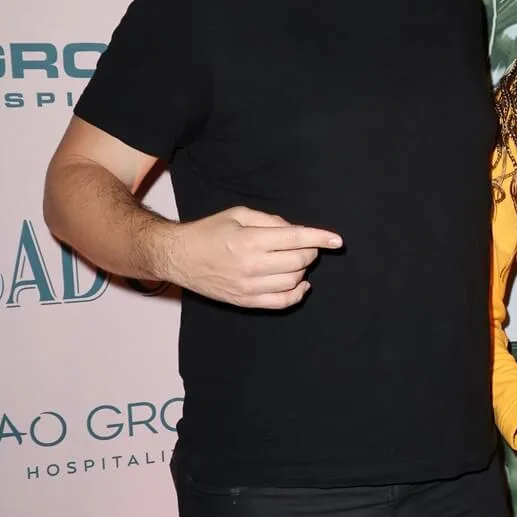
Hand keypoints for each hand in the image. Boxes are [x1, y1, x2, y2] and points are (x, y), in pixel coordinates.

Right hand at [166, 206, 341, 308]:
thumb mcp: (238, 214)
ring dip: (302, 269)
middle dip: (309, 250)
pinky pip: (282, 302)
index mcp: (250, 240)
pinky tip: (301, 283)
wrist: (179, 256)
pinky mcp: (245, 301)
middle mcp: (251, 265)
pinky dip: (298, 293)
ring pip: (294, 281)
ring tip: (294, 259)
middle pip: (299, 260)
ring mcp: (249, 287)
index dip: (321, 238)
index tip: (337, 240)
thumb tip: (296, 231)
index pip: (297, 239)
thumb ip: (271, 221)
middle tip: (303, 244)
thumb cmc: (209, 231)